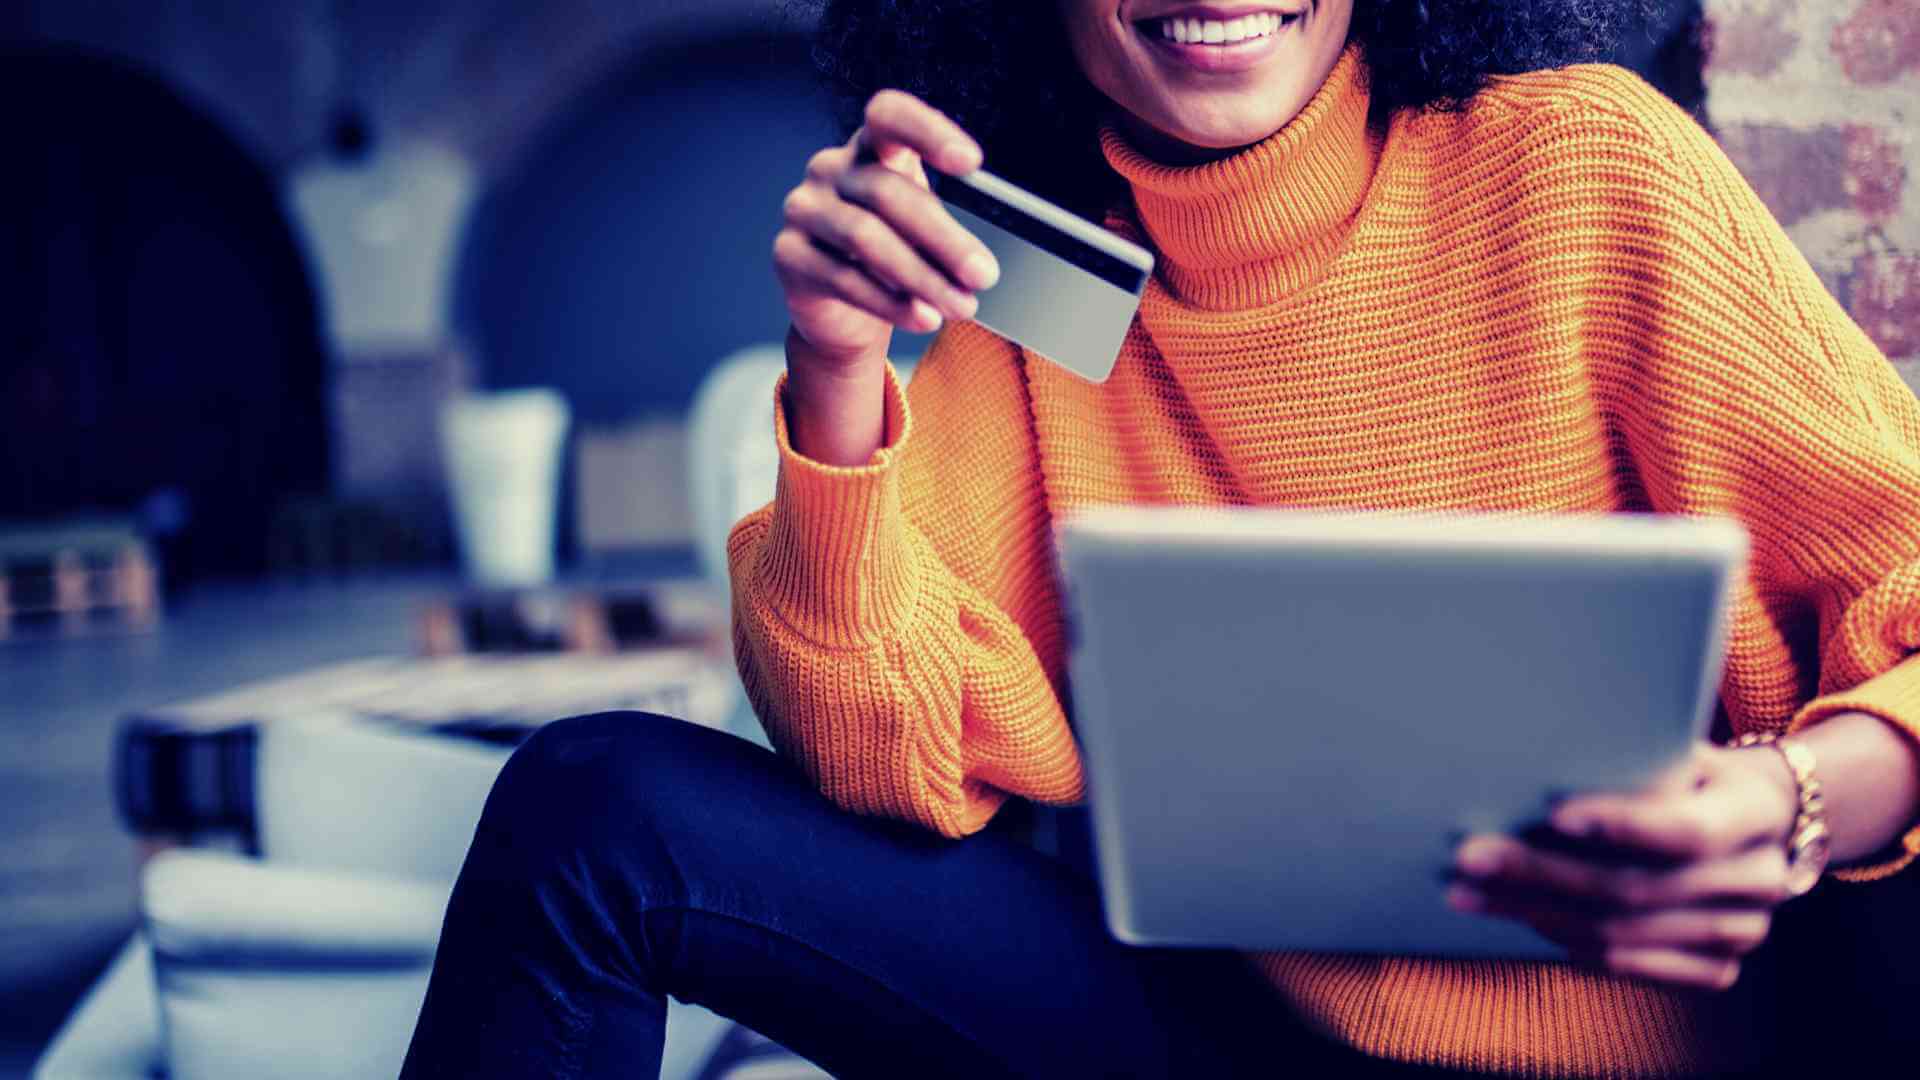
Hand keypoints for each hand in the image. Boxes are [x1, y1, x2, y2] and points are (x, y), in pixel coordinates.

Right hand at [773, 90, 1000, 365]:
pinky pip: (844, 279)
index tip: (971, 162)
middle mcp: (830, 168)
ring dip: (922, 277)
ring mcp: (804, 209)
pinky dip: (891, 303)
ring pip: (865, 238)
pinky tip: (923, 316)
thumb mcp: (921, 232)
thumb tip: (977, 265)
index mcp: (869, 148)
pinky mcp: (789, 254)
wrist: (842, 311)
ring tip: (959, 304)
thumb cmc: (888, 256)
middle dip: (944, 238)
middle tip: (982, 274)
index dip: (927, 131)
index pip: (888, 116)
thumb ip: (943, 232)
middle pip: (887, 192)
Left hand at [1448, 744, 1800, 989]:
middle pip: (1635, 889)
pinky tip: (1521, 918)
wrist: (1758, 819)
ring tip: (1472, 892)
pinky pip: (1629, 967)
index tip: (1552, 813)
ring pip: (1621, 934)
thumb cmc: (1692, 771)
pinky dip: (1570, 943)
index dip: (1621, 825)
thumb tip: (1536, 757)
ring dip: (1535, 913)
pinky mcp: (1718, 969)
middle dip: (1542, 874)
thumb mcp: (1678, 749)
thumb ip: (1632, 759)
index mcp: (1756, 811)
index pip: (1689, 829)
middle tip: (1471, 857)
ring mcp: (1743, 932)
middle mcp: (1759, 879)